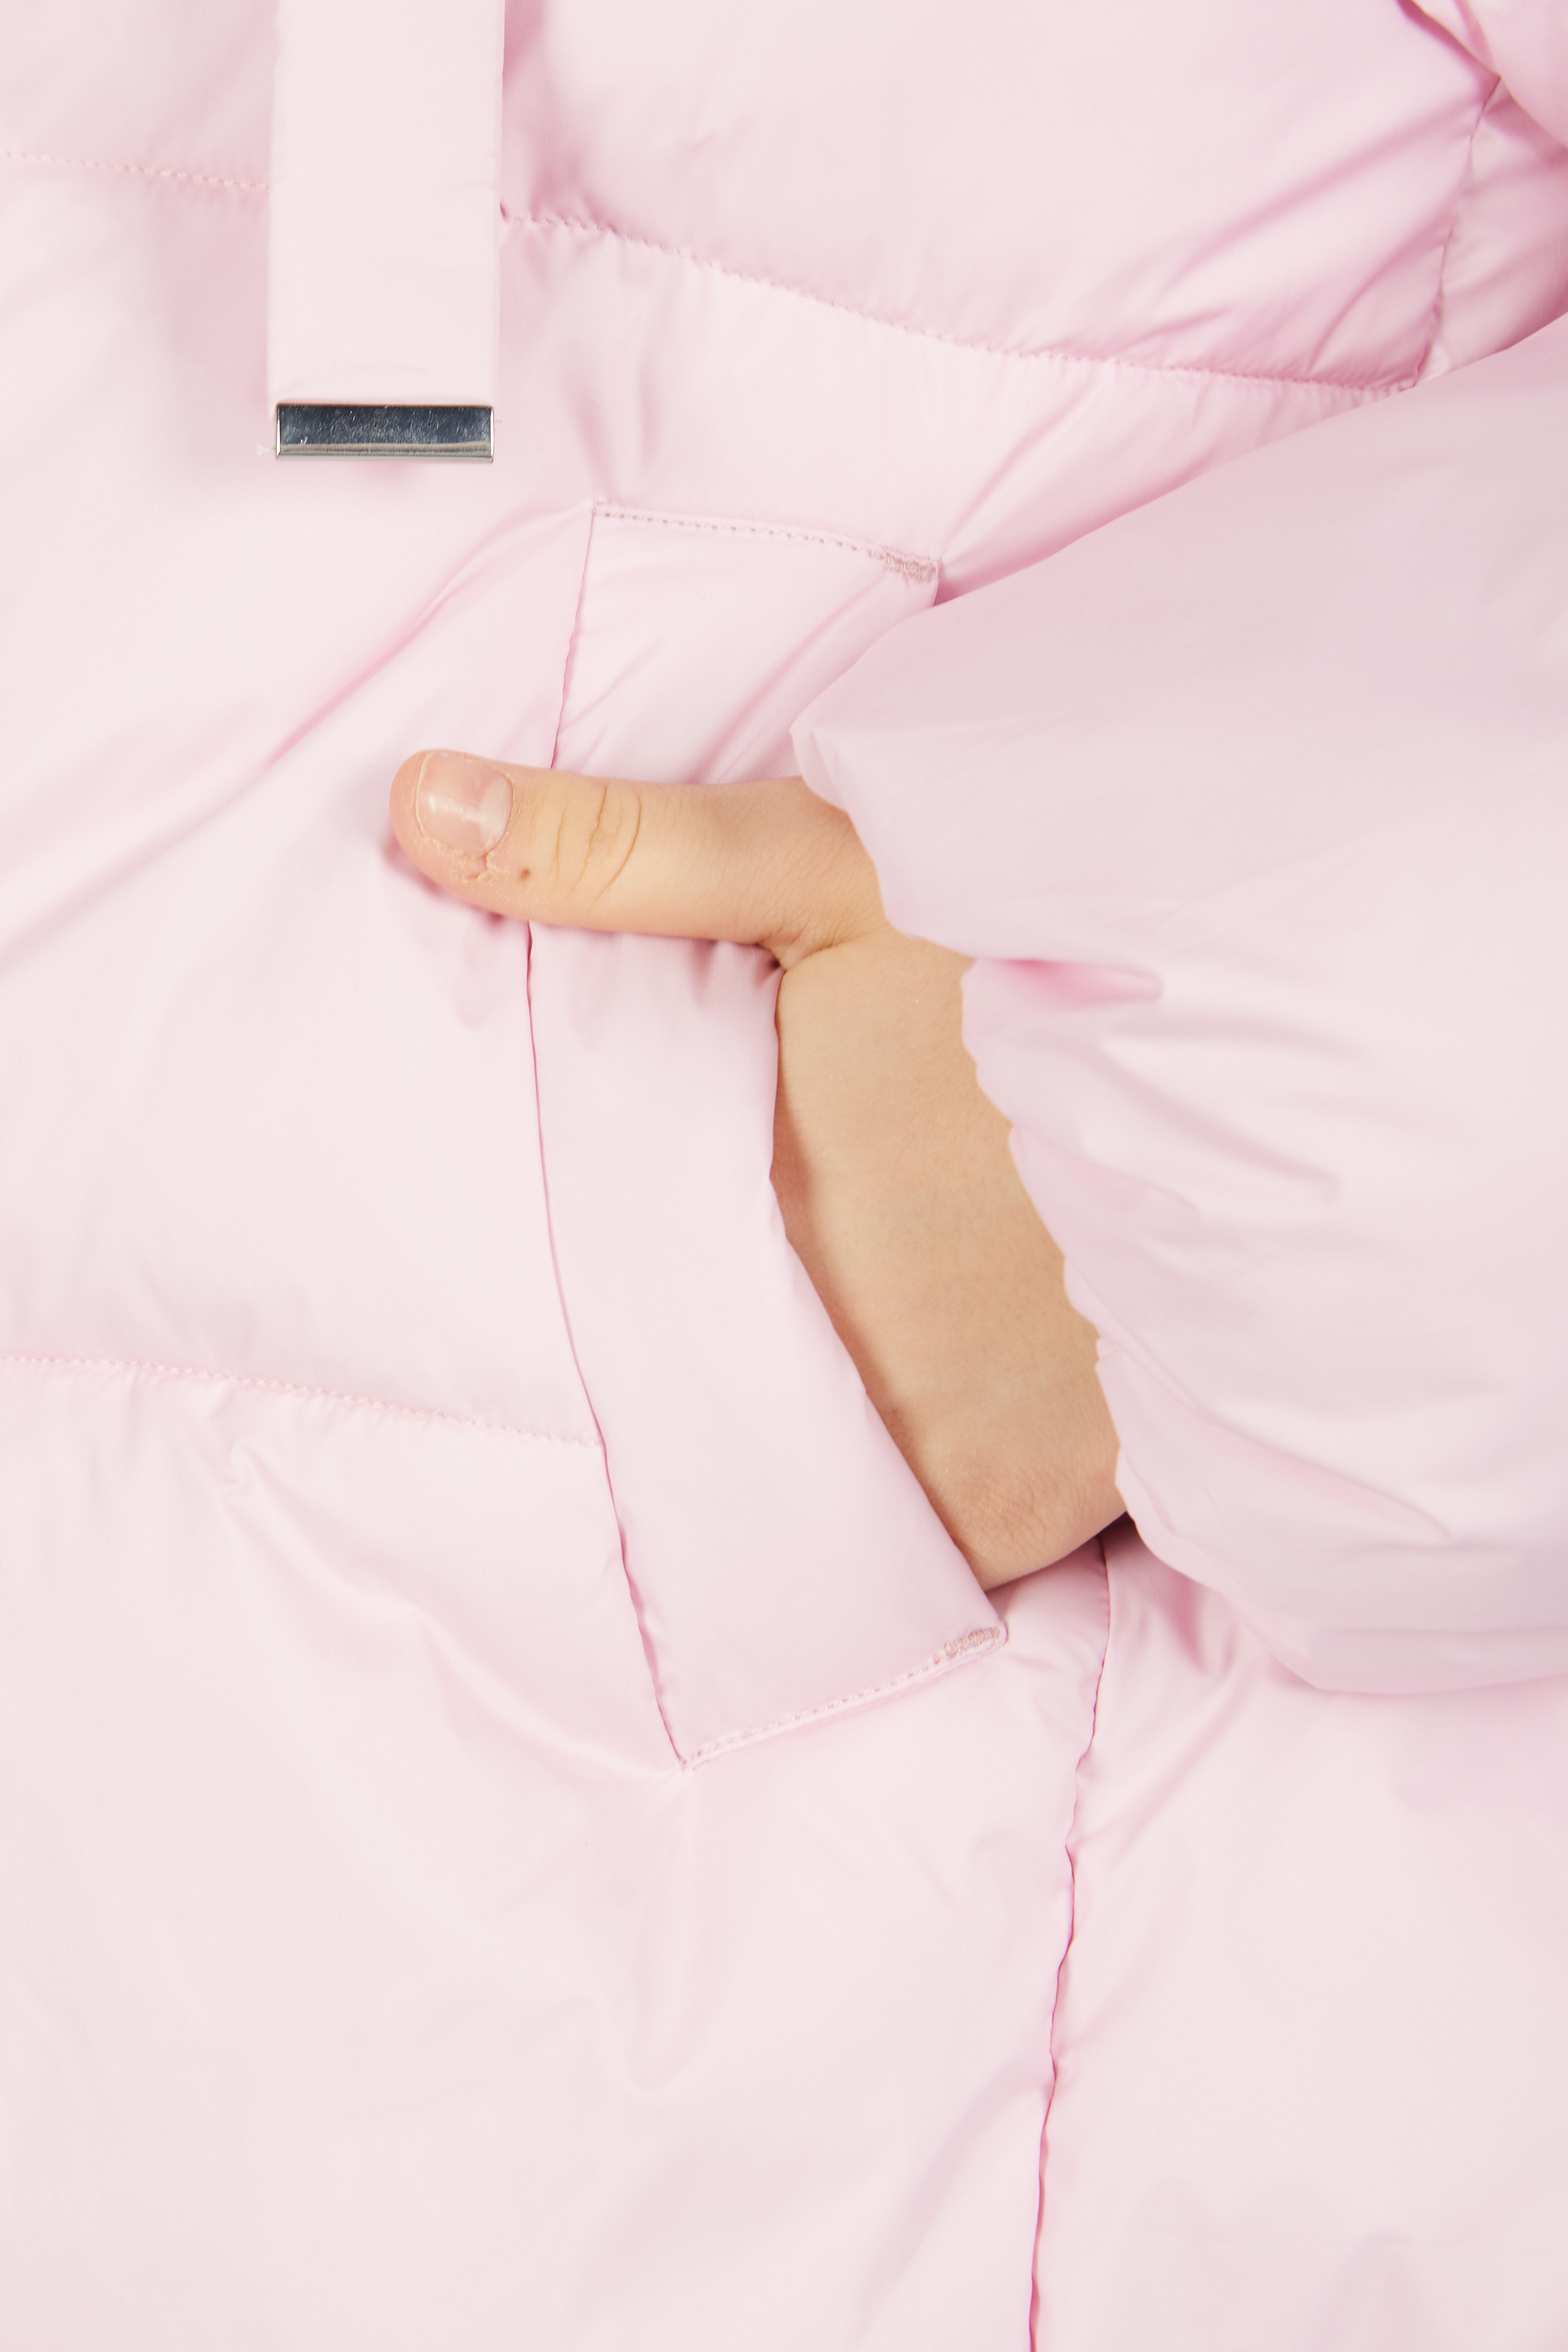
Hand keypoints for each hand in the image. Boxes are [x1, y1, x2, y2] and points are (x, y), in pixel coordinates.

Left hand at [390, 749, 1122, 1585]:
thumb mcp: (835, 864)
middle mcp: (847, 1367)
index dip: (586, 1319)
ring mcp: (950, 1456)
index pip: (603, 1329)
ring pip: (808, 1497)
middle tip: (715, 1330)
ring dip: (797, 1453)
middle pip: (708, 1418)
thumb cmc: (1047, 940)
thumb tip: (411, 807)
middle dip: (692, 1385)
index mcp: (762, 1220)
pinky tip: (912, 1421)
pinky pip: (924, 1550)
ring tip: (817, 1377)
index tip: (591, 1297)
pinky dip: (901, 1510)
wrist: (1293, 1048)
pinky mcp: (1045, 1505)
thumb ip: (619, 851)